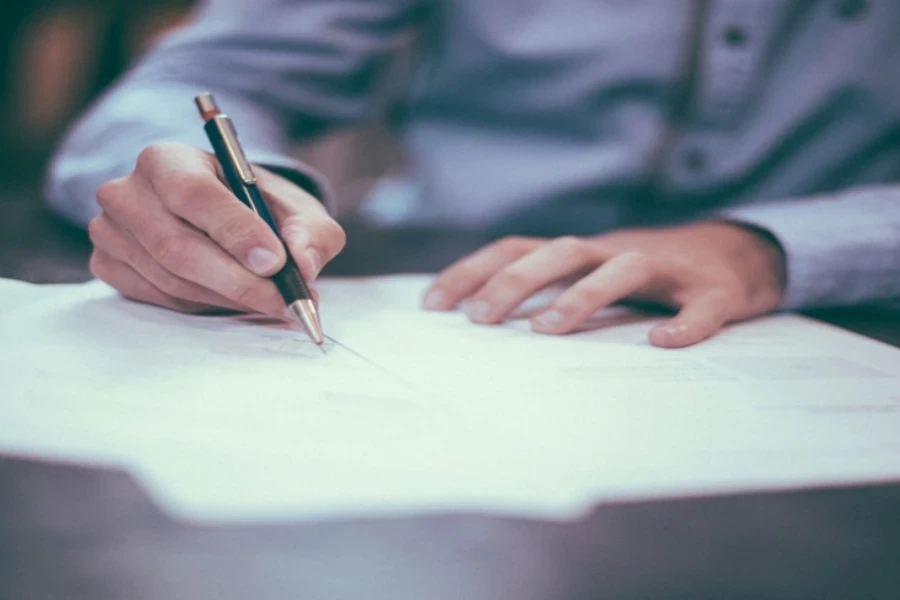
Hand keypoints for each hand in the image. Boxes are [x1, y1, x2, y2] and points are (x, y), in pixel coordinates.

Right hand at [88, 142, 344, 315]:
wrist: (219, 216)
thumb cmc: (255, 208)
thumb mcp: (295, 209)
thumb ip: (310, 232)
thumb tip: (305, 264)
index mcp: (168, 160)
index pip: (194, 194)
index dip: (235, 231)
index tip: (275, 262)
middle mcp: (128, 192)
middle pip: (178, 246)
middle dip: (239, 281)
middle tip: (283, 300)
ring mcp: (111, 232)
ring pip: (171, 279)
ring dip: (227, 298)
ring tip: (271, 302)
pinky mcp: (109, 266)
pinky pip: (159, 298)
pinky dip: (203, 306)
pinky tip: (232, 299)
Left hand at [423, 222, 785, 347]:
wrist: (736, 254)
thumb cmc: (646, 275)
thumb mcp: (590, 274)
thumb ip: (547, 289)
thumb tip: (479, 318)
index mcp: (581, 253)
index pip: (516, 249)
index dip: (474, 271)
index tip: (433, 303)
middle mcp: (616, 251)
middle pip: (560, 252)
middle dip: (515, 281)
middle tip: (480, 319)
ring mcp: (667, 269)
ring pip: (623, 269)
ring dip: (583, 296)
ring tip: (548, 330)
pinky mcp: (715, 291)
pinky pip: (702, 306)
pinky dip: (685, 323)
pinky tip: (663, 343)